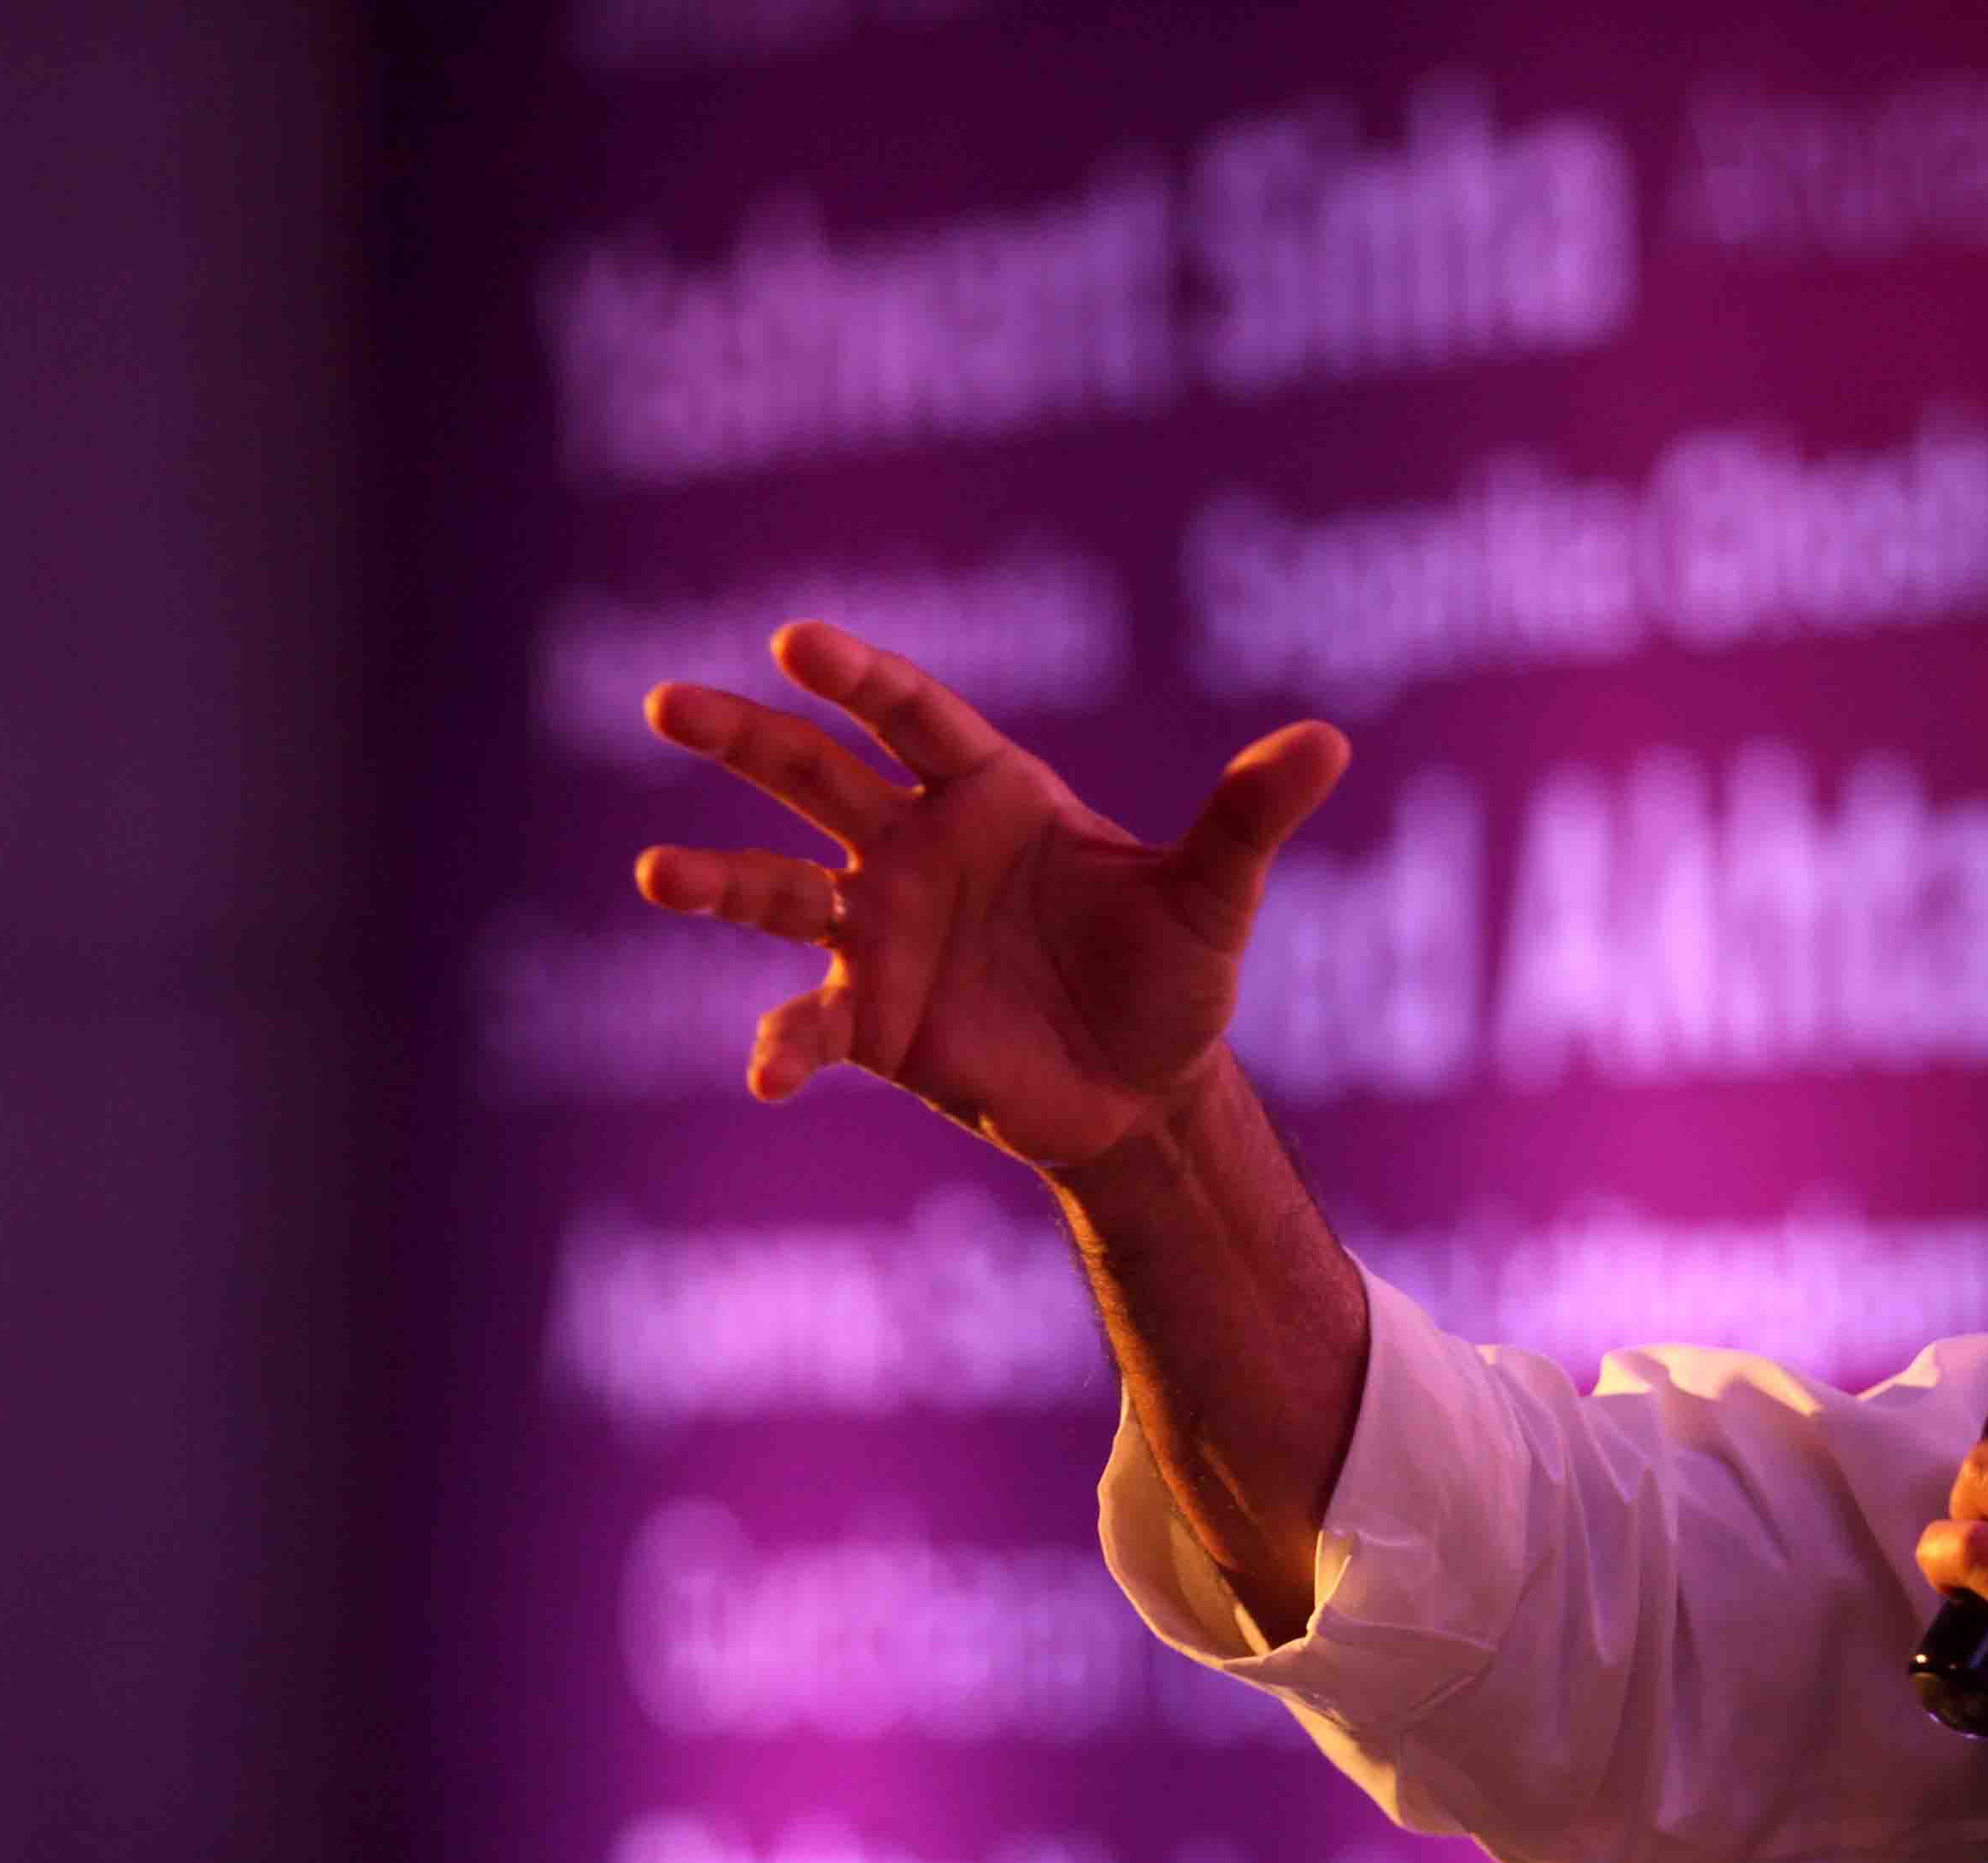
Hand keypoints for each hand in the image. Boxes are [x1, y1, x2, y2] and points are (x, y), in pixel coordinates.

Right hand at [633, 622, 1347, 1169]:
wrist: (1142, 1093)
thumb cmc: (1174, 978)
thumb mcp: (1215, 899)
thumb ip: (1248, 818)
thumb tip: (1330, 740)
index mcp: (991, 794)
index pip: (911, 716)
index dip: (855, 678)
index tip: (796, 644)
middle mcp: (916, 847)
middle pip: (813, 777)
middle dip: (741, 739)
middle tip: (669, 704)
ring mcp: (880, 929)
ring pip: (778, 890)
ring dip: (717, 882)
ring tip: (658, 874)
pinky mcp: (871, 1017)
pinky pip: (811, 1023)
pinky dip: (784, 1044)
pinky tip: (766, 1074)